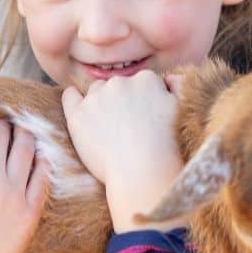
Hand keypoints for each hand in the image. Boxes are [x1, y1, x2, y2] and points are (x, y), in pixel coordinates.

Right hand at [0, 119, 50, 252]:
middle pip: (2, 134)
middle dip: (1, 126)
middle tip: (2, 127)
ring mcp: (13, 192)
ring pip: (25, 148)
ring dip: (24, 135)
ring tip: (21, 134)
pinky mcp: (30, 210)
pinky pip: (43, 176)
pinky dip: (42, 162)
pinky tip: (39, 158)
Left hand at [61, 70, 185, 231]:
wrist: (142, 173)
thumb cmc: (166, 147)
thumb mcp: (181, 110)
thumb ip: (178, 87)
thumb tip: (169, 79)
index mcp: (146, 79)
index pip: (140, 82)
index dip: (142, 100)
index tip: (143, 118)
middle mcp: (120, 83)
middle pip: (116, 85)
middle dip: (120, 100)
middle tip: (126, 127)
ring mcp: (96, 98)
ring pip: (94, 91)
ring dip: (99, 103)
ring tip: (108, 129)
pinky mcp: (78, 115)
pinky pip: (69, 96)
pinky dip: (73, 100)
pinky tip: (81, 113)